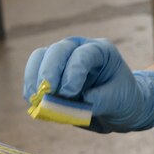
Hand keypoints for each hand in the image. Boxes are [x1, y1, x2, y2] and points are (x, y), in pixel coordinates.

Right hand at [23, 37, 153, 132]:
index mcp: (102, 50)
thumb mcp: (119, 100)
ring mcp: (63, 58)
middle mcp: (80, 48)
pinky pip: (33, 73)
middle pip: (58, 50)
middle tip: (46, 95)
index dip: (73, 72)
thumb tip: (71, 103)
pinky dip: (30, 87)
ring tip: (37, 101)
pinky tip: (34, 103)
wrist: (118, 105)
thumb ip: (99, 100)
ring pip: (41, 57)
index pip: (83, 54)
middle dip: (49, 72)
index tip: (68, 93)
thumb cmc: (122, 98)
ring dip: (35, 79)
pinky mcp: (51, 71)